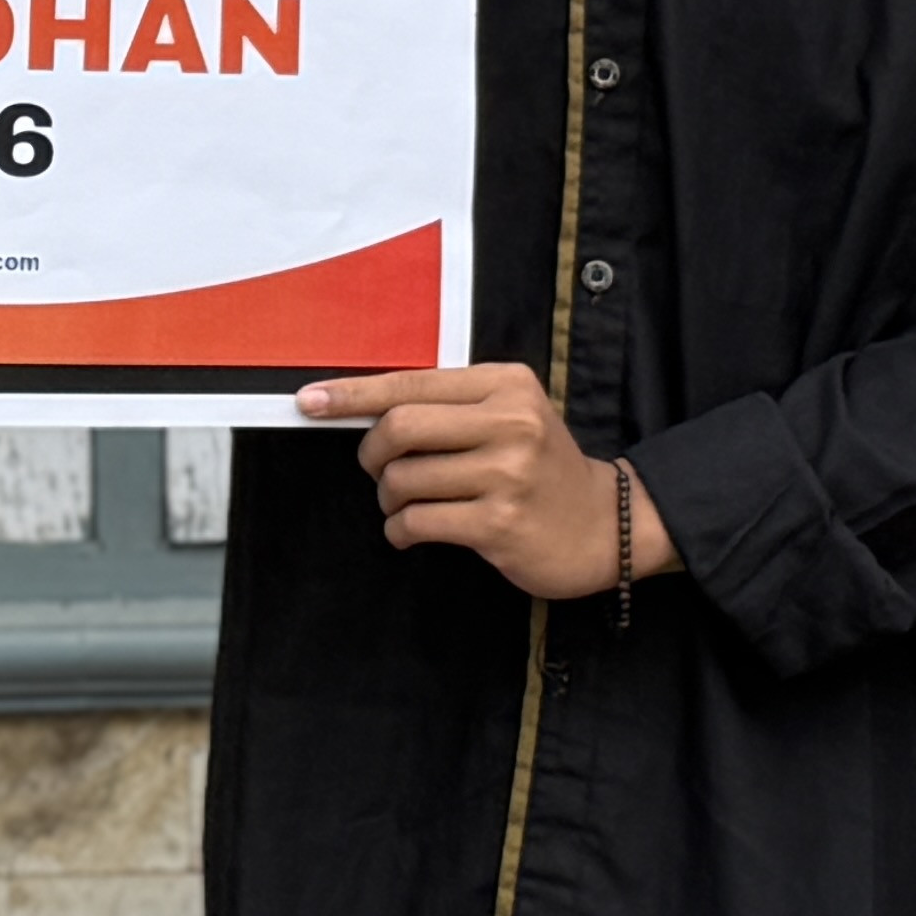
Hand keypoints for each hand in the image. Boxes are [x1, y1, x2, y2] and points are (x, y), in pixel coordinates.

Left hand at [298, 363, 669, 599]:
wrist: (605, 524)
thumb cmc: (541, 467)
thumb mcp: (509, 415)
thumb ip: (450, 406)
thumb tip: (365, 407)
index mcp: (506, 385)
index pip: (412, 383)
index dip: (354, 394)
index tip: (310, 400)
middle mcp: (510, 423)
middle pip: (399, 427)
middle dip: (372, 453)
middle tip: (379, 470)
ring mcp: (507, 474)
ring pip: (403, 479)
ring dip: (388, 498)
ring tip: (406, 505)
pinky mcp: (500, 524)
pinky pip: (418, 522)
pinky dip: (400, 530)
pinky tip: (411, 532)